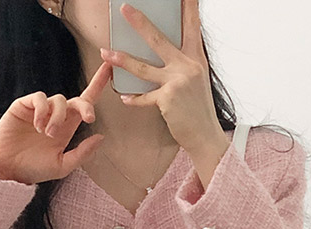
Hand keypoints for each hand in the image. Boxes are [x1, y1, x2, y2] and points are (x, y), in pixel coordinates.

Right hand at [0, 61, 112, 184]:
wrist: (6, 169)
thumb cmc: (32, 169)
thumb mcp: (61, 166)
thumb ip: (82, 154)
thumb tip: (100, 137)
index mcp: (67, 128)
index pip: (84, 104)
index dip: (97, 85)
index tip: (109, 70)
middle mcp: (55, 116)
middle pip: (76, 99)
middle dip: (86, 105)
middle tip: (88, 118)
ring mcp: (40, 110)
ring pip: (58, 100)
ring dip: (58, 117)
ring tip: (48, 134)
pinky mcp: (24, 105)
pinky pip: (39, 98)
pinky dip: (42, 110)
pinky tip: (38, 125)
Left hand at [100, 0, 227, 153]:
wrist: (204, 134)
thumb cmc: (197, 108)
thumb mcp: (196, 80)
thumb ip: (181, 65)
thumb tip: (162, 55)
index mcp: (196, 58)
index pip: (192, 26)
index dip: (188, 7)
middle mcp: (188, 66)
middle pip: (158, 39)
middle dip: (139, 22)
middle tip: (125, 9)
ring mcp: (177, 81)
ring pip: (142, 67)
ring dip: (122, 60)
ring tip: (106, 53)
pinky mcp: (167, 99)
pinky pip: (143, 97)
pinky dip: (134, 99)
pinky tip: (125, 98)